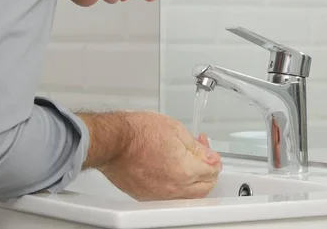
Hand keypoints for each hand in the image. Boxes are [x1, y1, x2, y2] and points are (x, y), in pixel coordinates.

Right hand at [79, 111, 221, 200]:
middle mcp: (174, 187)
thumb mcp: (175, 129)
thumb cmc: (138, 132)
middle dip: (208, 173)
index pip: (211, 171)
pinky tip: (172, 171)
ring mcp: (159, 194)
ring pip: (187, 195)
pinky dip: (176, 186)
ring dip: (194, 181)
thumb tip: (208, 156)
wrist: (113, 141)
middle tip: (204, 158)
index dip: (213, 159)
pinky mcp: (146, 196)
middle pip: (204, 188)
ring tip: (187, 162)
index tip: (210, 152)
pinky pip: (169, 196)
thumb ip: (196, 147)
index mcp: (185, 170)